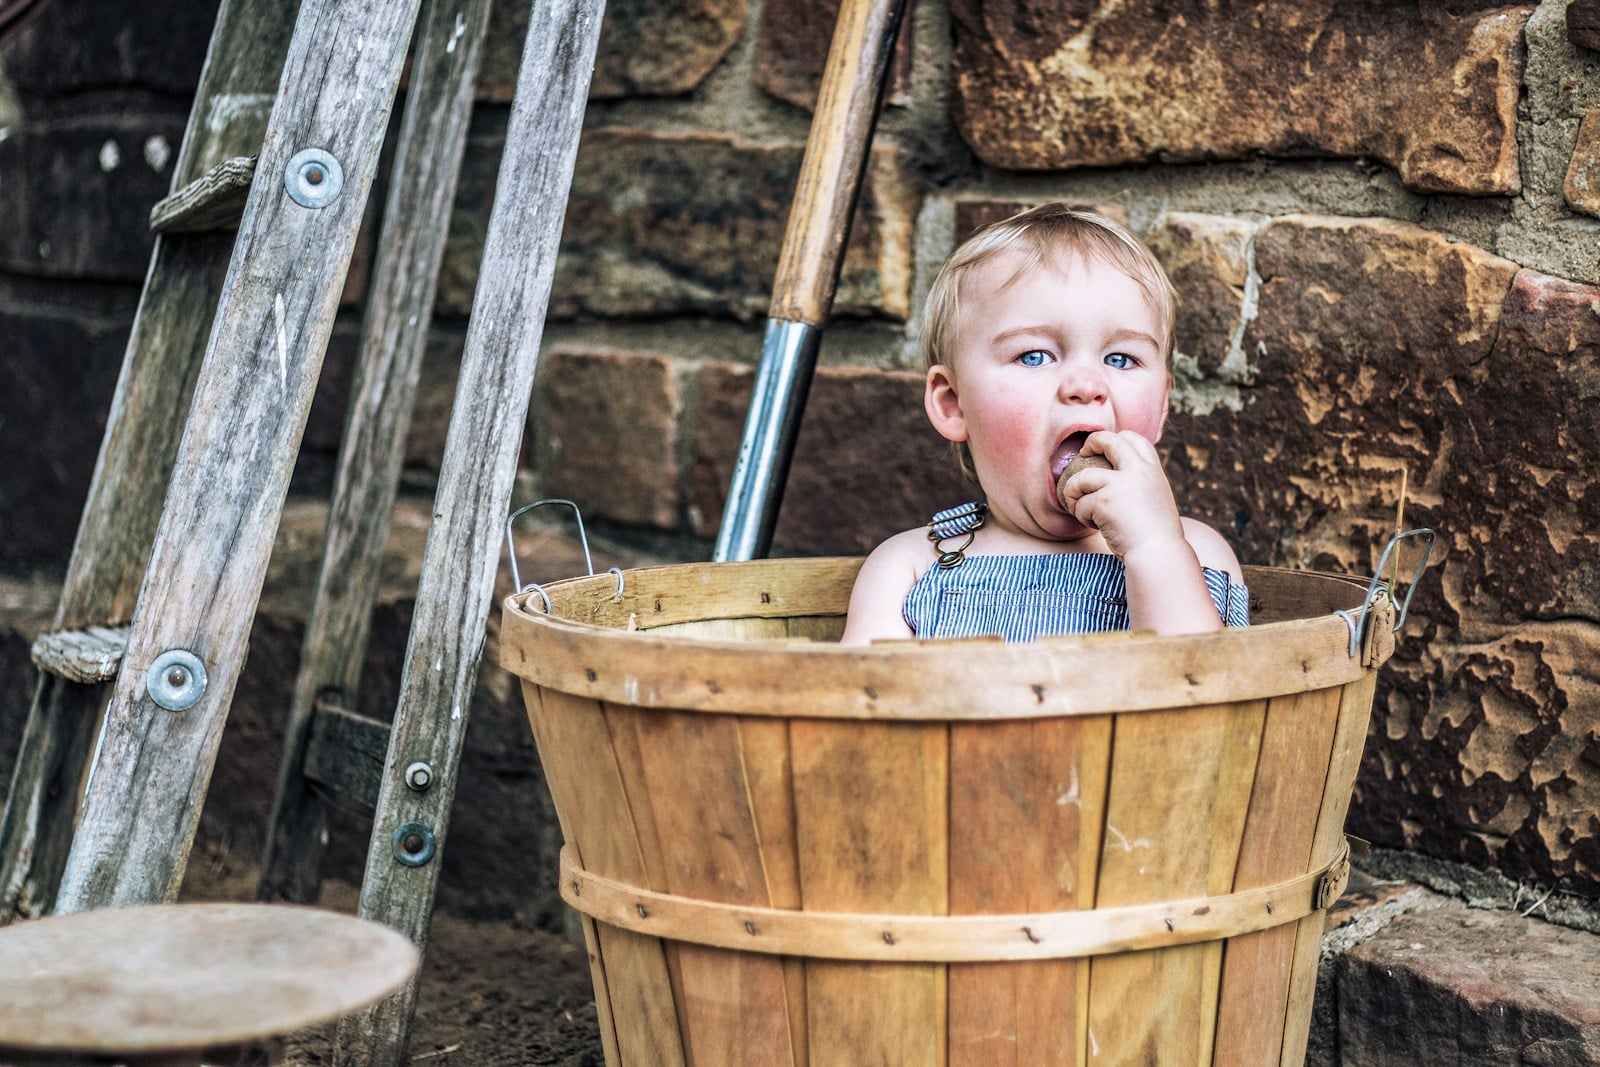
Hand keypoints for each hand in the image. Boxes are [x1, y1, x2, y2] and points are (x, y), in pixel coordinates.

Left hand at [1056, 430, 1186, 560]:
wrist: (1158, 554)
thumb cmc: (1156, 535)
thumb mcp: (1155, 498)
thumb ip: (1139, 483)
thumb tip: (1114, 476)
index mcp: (1152, 470)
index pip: (1133, 439)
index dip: (1116, 440)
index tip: (1104, 450)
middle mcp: (1137, 470)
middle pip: (1107, 441)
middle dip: (1090, 444)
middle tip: (1081, 454)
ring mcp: (1120, 483)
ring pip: (1081, 478)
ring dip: (1074, 494)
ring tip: (1083, 510)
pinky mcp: (1104, 501)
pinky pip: (1080, 505)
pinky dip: (1082, 517)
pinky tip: (1096, 527)